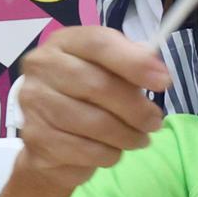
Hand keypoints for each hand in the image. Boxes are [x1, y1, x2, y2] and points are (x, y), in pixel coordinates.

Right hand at [14, 26, 168, 191]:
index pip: (98, 43)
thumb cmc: (89, 98)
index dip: (134, 62)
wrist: (52, 140)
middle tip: (155, 122)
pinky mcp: (36, 138)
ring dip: (127, 136)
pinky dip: (109, 154)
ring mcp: (34, 103)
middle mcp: (42, 67)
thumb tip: (157, 70)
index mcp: (64, 42)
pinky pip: (86, 150)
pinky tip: (113, 151)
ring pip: (94, 122)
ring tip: (139, 139)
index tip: (164, 81)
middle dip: (136, 108)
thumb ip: (132, 65)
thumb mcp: (111, 73)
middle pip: (98, 85)